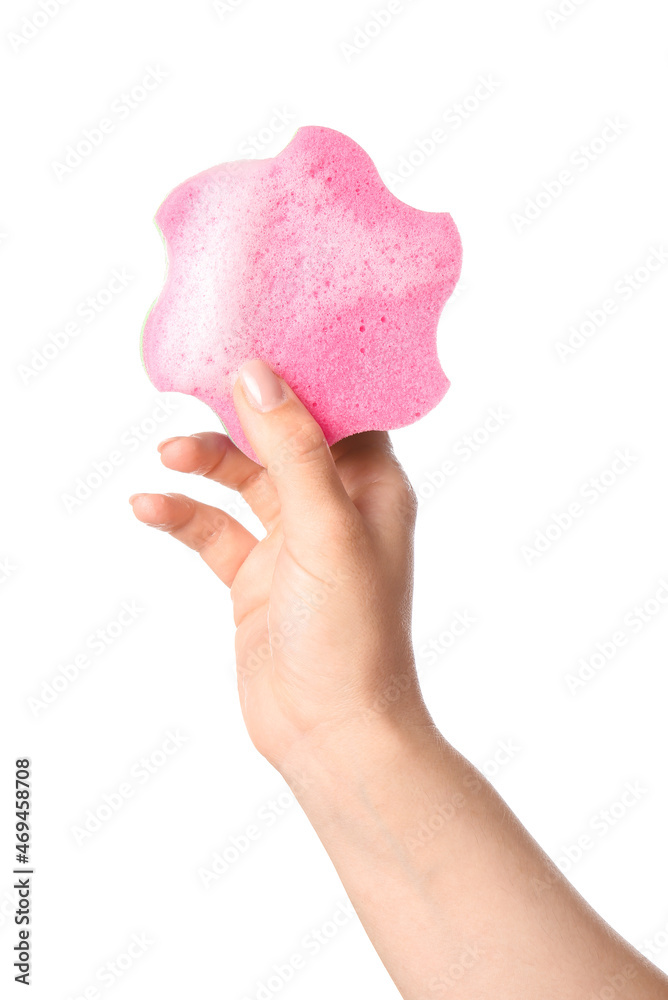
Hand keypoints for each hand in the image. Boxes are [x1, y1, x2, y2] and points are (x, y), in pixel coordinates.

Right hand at [130, 360, 428, 771]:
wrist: (330, 731)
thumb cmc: (352, 633)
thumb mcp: (326, 528)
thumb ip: (294, 449)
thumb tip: (257, 374)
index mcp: (373, 488)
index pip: (341, 410)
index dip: (303, 376)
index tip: (256, 344)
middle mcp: (335, 507)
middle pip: (281, 437)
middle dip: (239, 417)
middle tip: (196, 393)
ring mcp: (292, 543)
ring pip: (242, 481)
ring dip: (205, 464)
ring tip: (168, 456)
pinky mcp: (254, 577)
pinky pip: (212, 531)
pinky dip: (183, 515)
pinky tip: (151, 507)